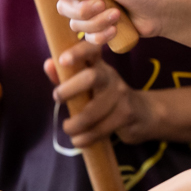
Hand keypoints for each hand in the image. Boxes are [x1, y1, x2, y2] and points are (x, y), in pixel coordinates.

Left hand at [42, 38, 156, 147]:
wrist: (143, 113)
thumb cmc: (106, 97)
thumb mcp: (88, 84)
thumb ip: (66, 76)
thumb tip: (47, 64)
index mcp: (99, 65)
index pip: (91, 50)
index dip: (77, 52)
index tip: (63, 60)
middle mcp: (111, 77)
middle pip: (91, 77)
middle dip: (69, 90)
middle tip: (57, 98)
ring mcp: (120, 96)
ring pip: (92, 112)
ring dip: (75, 125)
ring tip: (68, 128)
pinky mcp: (126, 115)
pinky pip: (99, 130)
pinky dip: (84, 139)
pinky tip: (79, 140)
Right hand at [48, 0, 175, 45]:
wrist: (165, 12)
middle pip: (64, 4)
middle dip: (82, 10)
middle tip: (102, 5)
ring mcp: (93, 8)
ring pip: (75, 23)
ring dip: (96, 23)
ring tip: (117, 15)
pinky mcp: (100, 26)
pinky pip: (87, 36)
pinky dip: (100, 35)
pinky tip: (115, 30)